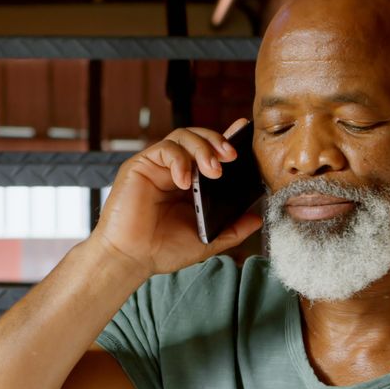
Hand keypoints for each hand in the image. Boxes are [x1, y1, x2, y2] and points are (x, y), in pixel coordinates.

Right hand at [89, 119, 263, 276]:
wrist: (131, 259)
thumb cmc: (162, 250)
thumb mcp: (206, 241)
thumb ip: (232, 229)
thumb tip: (258, 219)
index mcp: (191, 183)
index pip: (211, 152)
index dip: (227, 138)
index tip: (244, 130)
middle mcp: (175, 170)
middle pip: (199, 137)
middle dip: (218, 141)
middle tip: (231, 157)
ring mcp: (158, 166)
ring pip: (183, 136)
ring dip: (203, 148)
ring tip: (213, 171)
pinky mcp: (140, 165)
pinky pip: (164, 149)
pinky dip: (179, 160)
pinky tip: (184, 181)